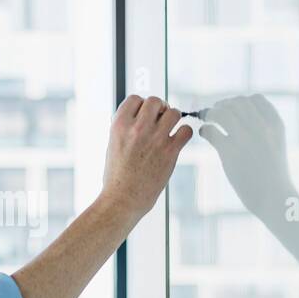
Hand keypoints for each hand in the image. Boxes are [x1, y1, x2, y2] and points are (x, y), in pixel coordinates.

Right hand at [99, 94, 194, 220]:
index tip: (143, 116)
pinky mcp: (170, 151)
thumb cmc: (116, 175)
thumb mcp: (112, 144)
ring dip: (172, 119)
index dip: (141, 106)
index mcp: (119, 125)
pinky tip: (177, 140)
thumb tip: (141, 114)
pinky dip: (184, 133)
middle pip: (155, 101)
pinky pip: (186, 130)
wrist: (123, 199)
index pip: (135, 99)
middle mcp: (137, 129)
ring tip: (168, 130)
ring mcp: (155, 139)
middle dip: (158, 108)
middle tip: (158, 120)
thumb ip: (125, 127)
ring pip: (173, 112)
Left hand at [199, 94, 296, 219]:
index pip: (256, 99)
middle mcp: (261, 127)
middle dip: (223, 105)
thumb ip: (265, 131)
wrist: (276, 198)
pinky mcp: (230, 152)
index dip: (241, 101)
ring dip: (211, 114)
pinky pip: (211, 131)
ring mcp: (246, 138)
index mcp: (275, 125)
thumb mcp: (276, 146)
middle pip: (236, 103)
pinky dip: (205, 129)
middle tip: (214, 113)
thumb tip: (244, 121)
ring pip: (222, 113)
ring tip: (207, 120)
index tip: (232, 107)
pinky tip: (204, 134)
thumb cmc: (274, 176)